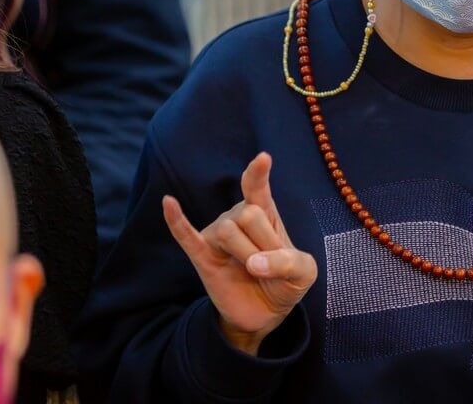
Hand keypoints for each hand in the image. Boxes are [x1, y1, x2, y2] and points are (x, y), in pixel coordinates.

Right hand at [163, 153, 316, 354]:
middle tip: (269, 263)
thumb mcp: (303, 272)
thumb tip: (253, 265)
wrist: (264, 313)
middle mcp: (237, 217)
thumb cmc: (285, 281)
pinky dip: (177, 220)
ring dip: (246, 254)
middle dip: (264, 243)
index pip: (257, 187)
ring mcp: (218, 236)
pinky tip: (168, 203)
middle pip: (247, 214)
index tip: (263, 158)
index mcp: (264, 213)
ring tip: (252, 270)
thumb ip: (289, 262)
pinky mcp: (202, 257)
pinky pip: (186, 236)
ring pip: (227, 231)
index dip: (258, 173)